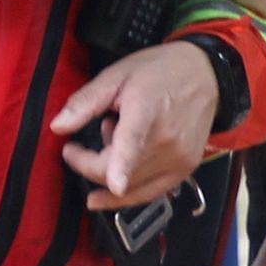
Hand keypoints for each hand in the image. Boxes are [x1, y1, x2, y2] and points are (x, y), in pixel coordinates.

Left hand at [52, 42, 220, 209]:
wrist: (207, 77)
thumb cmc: (160, 72)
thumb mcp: (117, 76)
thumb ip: (85, 102)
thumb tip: (58, 126)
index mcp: (146, 110)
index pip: (132, 141)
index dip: (121, 166)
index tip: (114, 185)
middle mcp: (166, 139)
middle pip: (118, 171)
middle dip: (88, 165)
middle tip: (75, 149)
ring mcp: (178, 158)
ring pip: (131, 185)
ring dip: (109, 172)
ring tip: (110, 143)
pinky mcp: (185, 170)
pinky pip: (150, 192)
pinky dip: (128, 191)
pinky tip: (114, 184)